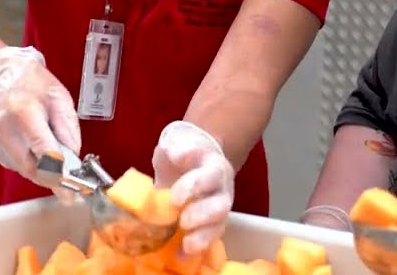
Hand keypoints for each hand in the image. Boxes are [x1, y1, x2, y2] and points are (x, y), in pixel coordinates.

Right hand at [0, 46, 81, 202]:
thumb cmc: (31, 83)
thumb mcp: (58, 95)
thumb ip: (68, 125)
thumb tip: (74, 154)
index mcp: (23, 111)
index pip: (44, 150)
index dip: (61, 172)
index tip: (74, 188)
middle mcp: (4, 128)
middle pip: (33, 168)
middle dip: (55, 179)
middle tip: (73, 188)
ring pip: (26, 170)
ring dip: (46, 173)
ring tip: (60, 164)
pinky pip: (19, 166)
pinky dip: (34, 165)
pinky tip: (41, 153)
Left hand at [153, 121, 234, 254]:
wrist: (188, 158)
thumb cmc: (181, 151)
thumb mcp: (176, 141)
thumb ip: (177, 146)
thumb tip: (179, 154)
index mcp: (214, 166)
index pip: (211, 175)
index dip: (195, 187)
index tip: (175, 197)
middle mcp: (221, 188)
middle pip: (221, 205)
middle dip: (202, 215)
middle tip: (182, 220)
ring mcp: (218, 208)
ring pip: (220, 225)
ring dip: (204, 235)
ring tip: (187, 243)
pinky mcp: (211, 224)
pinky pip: (210, 239)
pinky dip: (197, 249)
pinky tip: (182, 256)